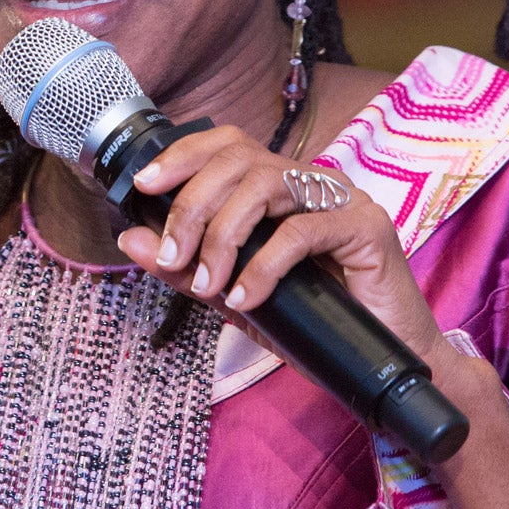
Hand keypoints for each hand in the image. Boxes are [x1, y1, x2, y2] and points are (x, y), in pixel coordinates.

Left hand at [113, 125, 447, 364]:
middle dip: (192, 207)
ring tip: (208, 283)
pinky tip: (245, 298)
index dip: (182, 156)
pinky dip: (262, 267)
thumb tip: (130, 238)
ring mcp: (339, 198)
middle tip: (172, 258)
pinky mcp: (365, 225)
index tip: (143, 186)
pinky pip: (299, 232)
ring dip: (223, 235)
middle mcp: (307, 182)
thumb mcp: (232, 294)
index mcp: (278, 186)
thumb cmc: (310, 322)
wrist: (377, 363)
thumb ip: (185, 267)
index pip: (225, 145)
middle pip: (237, 161)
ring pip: (264, 185)